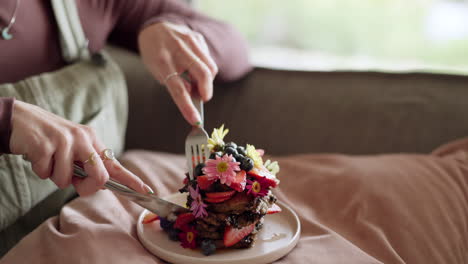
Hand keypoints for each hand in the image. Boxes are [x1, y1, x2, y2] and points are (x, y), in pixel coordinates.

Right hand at [9, 101, 151, 195]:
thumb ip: (86, 165)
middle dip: (86, 187)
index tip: (146, 191)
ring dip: (54, 176)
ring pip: (66, 180)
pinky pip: (46, 174)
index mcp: (92, 140)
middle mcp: (83, 138)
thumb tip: (99, 185)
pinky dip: (40, 170)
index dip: (132, 180)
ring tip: (48, 158)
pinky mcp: (46, 145)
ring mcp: (65, 141)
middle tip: (72, 179)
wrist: (20, 119)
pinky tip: (37, 154)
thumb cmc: (49, 139)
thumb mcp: (72, 148)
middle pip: (99, 177)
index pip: (115, 164)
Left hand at [138, 22, 217, 124]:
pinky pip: (208, 59)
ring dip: (207, 81)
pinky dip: (205, 69)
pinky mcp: (198, 37)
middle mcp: (177, 49)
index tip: (196, 120)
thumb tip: (195, 95)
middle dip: (207, 92)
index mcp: (162, 61)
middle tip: (203, 98)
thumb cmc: (155, 55)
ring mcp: (189, 41)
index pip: (178, 89)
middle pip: (203, 74)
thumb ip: (175, 83)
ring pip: (210, 68)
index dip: (188, 107)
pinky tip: (194, 67)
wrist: (154, 28)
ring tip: (196, 82)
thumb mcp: (157, 71)